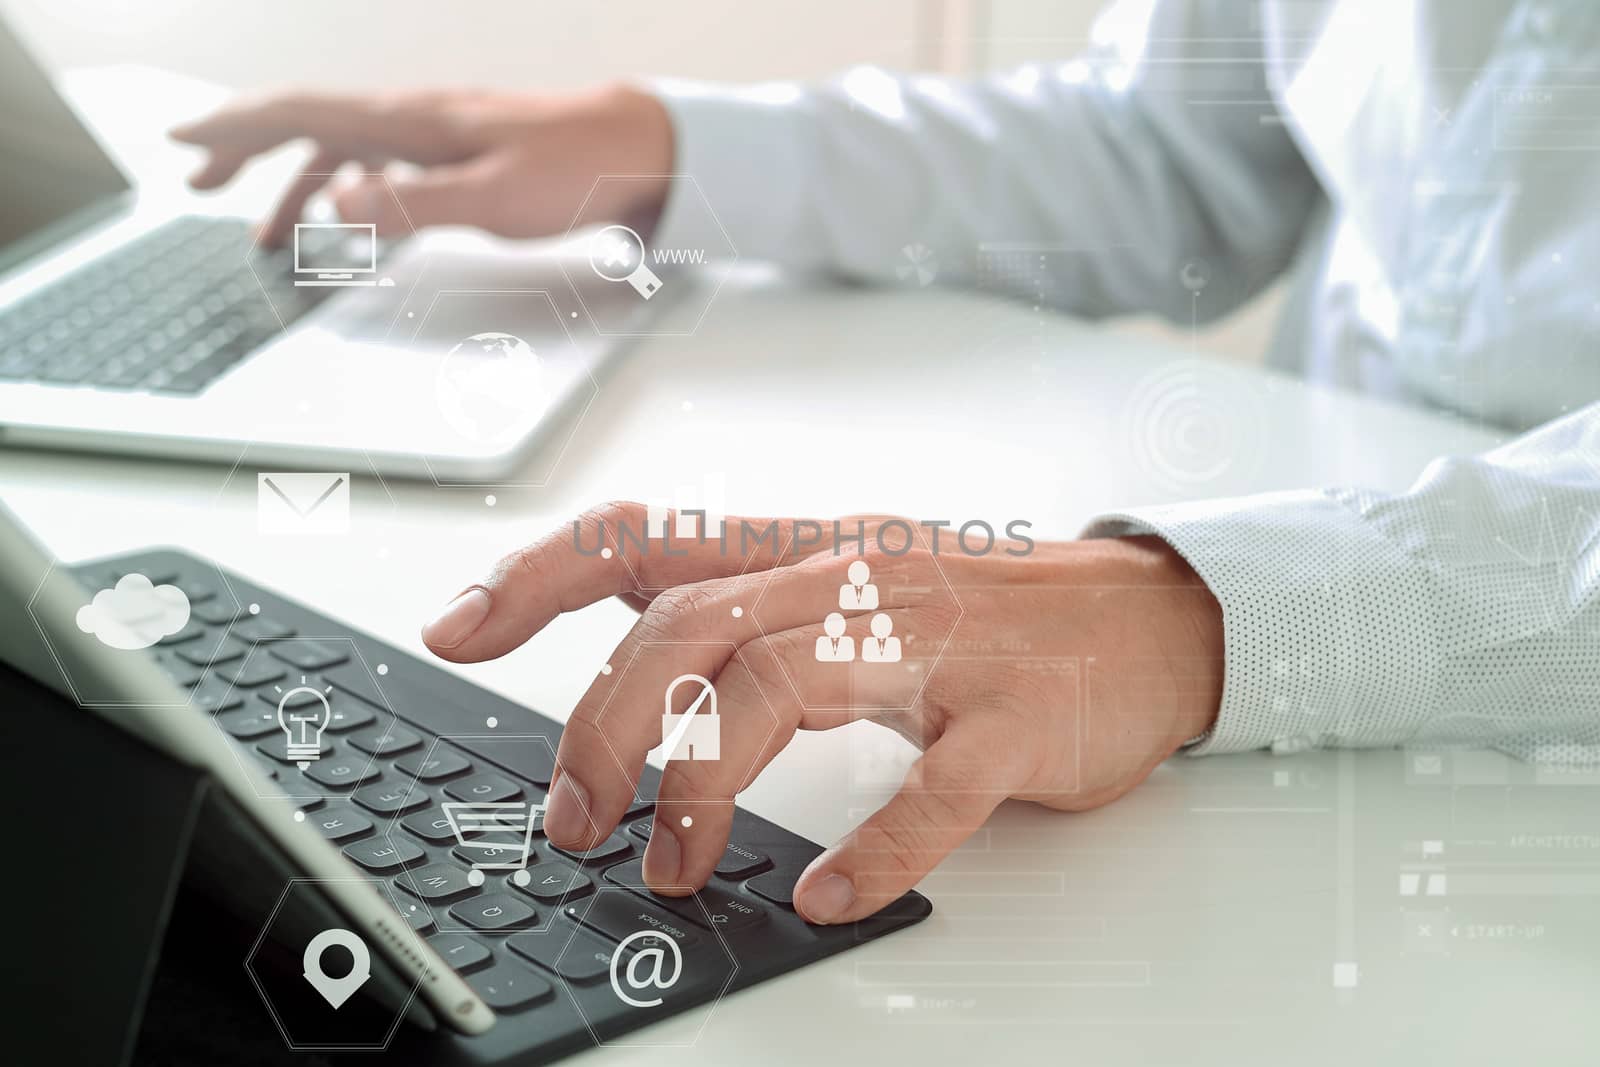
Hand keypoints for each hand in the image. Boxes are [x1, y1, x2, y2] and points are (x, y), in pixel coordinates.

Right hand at [169, 84, 673, 245]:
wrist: (645, 148)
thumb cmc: (579, 168)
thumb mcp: (495, 198)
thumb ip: (412, 204)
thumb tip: (334, 204)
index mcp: (412, 121)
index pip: (301, 112)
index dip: (235, 128)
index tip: (182, 143)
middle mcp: (416, 120)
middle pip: (309, 125)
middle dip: (246, 151)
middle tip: (200, 183)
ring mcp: (439, 137)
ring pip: (345, 151)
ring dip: (296, 185)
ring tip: (266, 233)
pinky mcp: (464, 158)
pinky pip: (387, 169)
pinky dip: (352, 194)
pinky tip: (347, 222)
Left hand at [421, 503, 1222, 924]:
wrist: (1149, 616)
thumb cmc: (989, 610)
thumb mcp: (855, 583)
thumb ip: (751, 608)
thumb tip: (634, 653)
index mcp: (810, 550)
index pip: (651, 534)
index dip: (542, 571)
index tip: (458, 624)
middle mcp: (859, 580)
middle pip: (689, 625)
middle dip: (603, 724)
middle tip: (573, 818)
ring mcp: (941, 644)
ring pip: (782, 685)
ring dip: (702, 787)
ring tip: (673, 869)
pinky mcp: (1014, 717)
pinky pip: (932, 785)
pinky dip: (872, 847)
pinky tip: (829, 893)